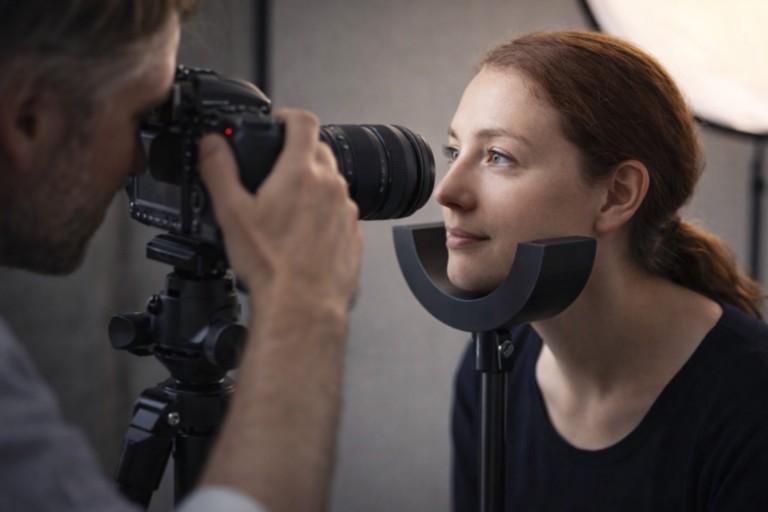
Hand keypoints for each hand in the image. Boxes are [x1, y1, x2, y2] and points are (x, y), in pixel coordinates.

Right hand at [197, 109, 360, 511]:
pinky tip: (304, 235)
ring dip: (313, 184)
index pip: (303, 122)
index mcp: (301, 174)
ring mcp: (346, 211)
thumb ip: (219, 171)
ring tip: (287, 208)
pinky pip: (340, 212)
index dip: (288, 117)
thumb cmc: (271, 267)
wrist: (303, 308)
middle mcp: (331, 187)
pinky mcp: (354, 235)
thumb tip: (212, 145)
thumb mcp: (231, 214)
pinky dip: (324, 213)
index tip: (277, 123)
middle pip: (319, 150)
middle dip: (297, 152)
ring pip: (332, 182)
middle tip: (275, 168)